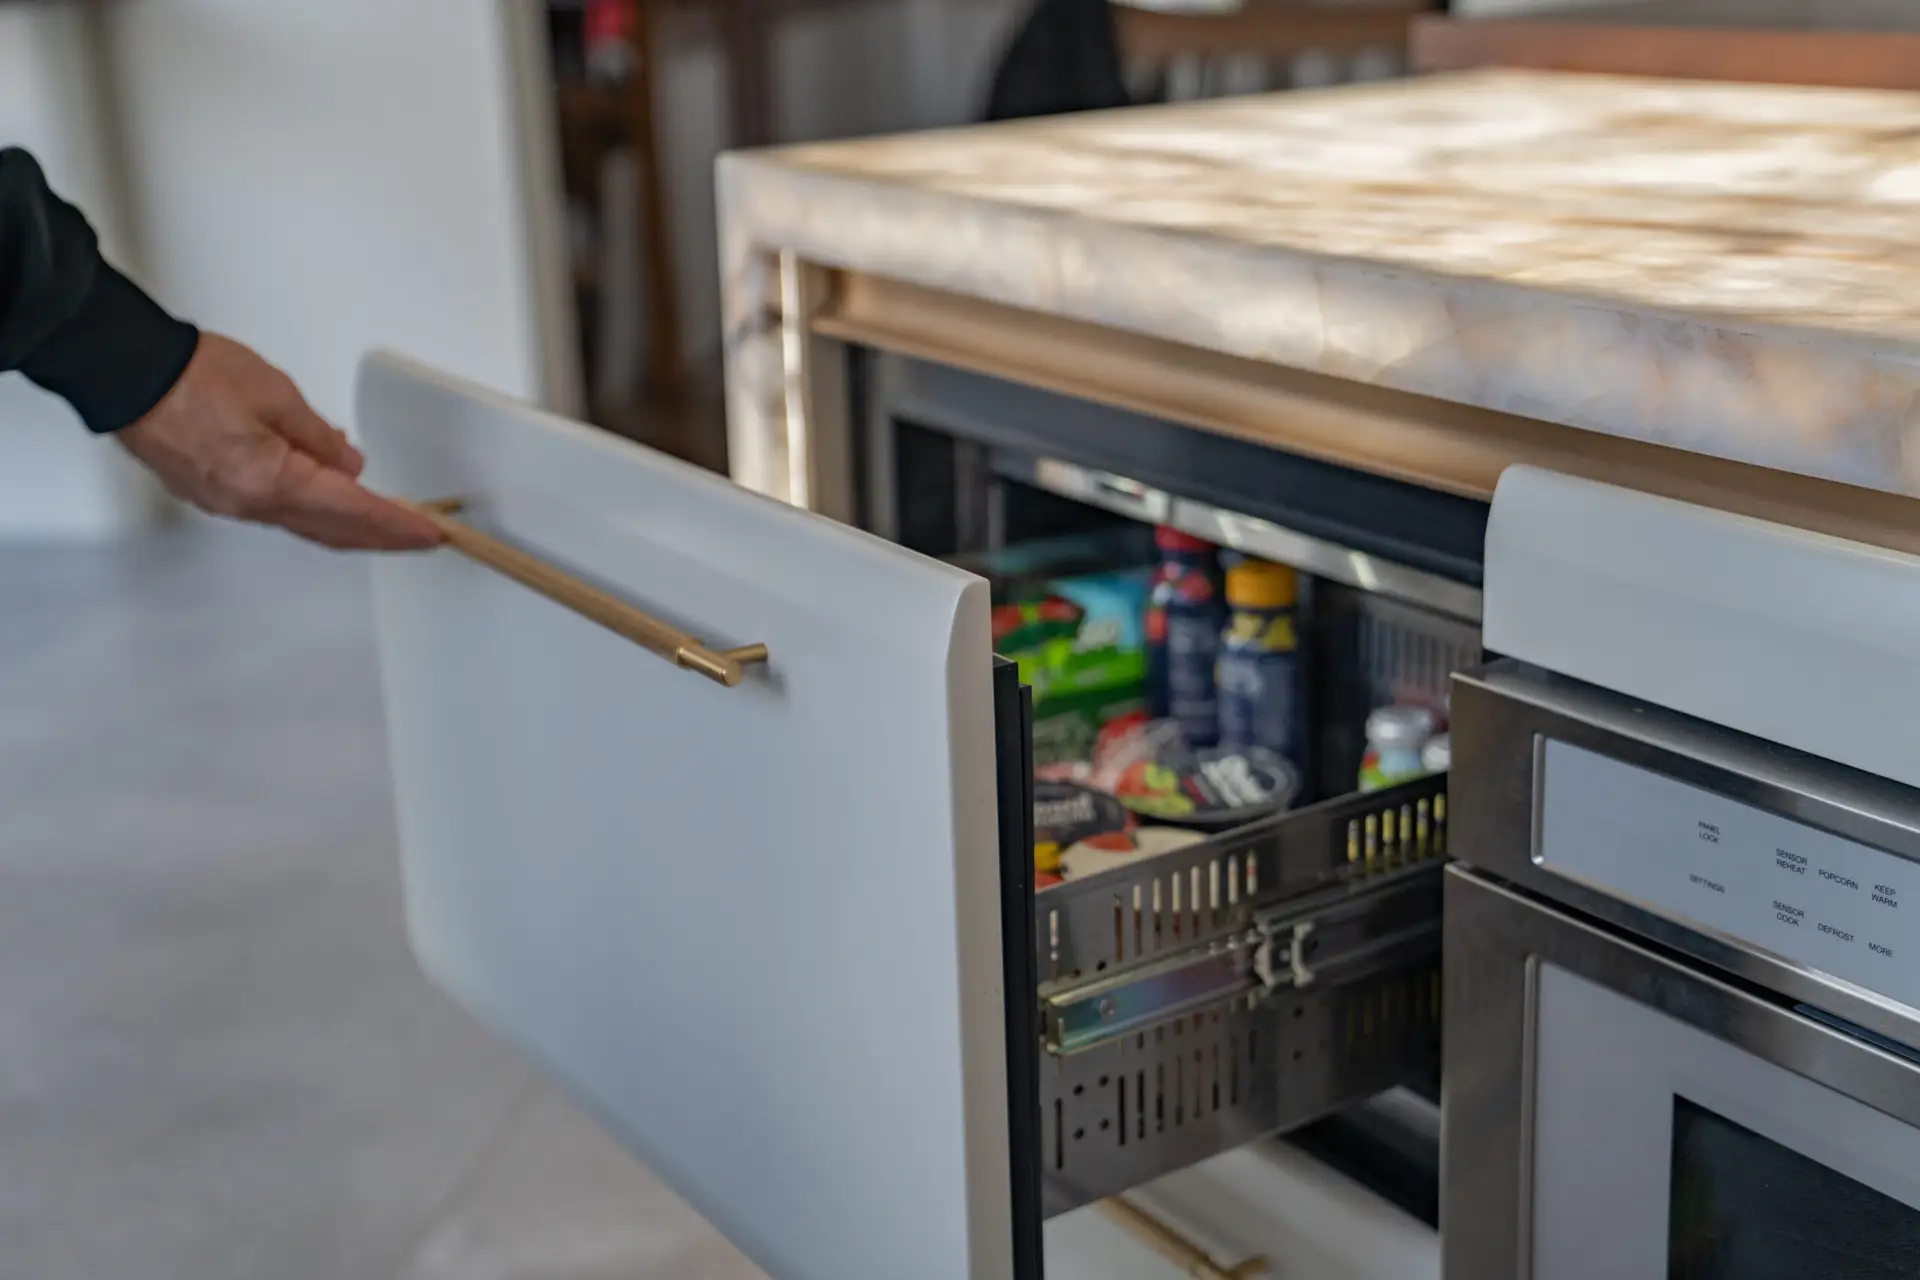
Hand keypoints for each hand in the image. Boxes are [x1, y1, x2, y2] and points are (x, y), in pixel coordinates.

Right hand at [117, 333, 442, 550]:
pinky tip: (328, 498)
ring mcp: (229, 505)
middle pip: (333, 531)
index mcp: (272, 482)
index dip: (398, 524)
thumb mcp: (277, 395)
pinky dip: (312, 510)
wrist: (127, 375)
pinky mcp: (213, 495)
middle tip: (420, 535)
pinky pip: (276, 511)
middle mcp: (251, 505)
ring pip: (305, 524)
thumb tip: (350, 466)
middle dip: (381, 535)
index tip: (431, 532)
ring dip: (348, 525)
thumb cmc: (193, 376)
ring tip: (386, 521)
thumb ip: (319, 437)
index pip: (354, 511)